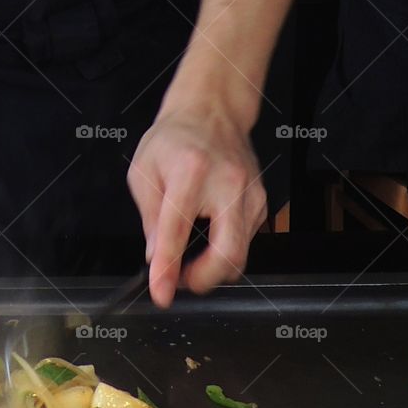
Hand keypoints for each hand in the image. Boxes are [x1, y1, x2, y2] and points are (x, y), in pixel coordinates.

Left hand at [127, 101, 266, 305]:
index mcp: (190, 172)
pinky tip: (208, 233)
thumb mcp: (144, 172)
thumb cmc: (173, 140)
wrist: (210, 112)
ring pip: (240, 254)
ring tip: (188, 257)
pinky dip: (225, 249)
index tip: (161, 294)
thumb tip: (156, 259)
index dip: (168, 269)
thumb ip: (149, 218)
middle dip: (203, 280)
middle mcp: (228, 184)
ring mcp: (251, 193)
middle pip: (228, 253)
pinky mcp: (263, 202)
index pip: (177, 231)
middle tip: (180, 281)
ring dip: (213, 268)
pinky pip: (245, 241)